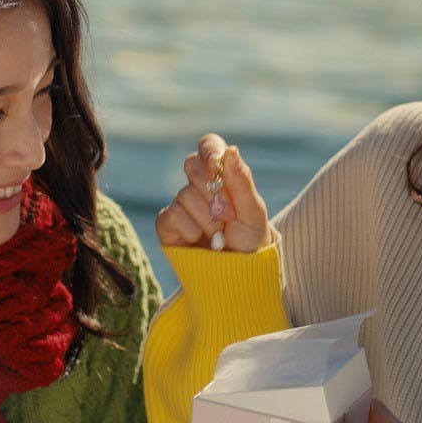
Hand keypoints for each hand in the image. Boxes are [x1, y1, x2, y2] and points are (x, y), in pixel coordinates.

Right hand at [155, 133, 273, 251]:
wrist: (240, 275)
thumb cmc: (251, 240)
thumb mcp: (254, 212)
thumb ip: (242, 181)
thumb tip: (231, 150)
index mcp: (222, 175)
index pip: (209, 146)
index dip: (209, 150)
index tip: (215, 163)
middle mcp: (199, 186)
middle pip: (192, 165)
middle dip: (213, 190)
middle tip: (229, 216)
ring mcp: (182, 205)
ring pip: (185, 195)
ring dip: (207, 218)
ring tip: (220, 235)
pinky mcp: (168, 226)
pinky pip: (171, 215)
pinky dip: (189, 229)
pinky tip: (199, 240)